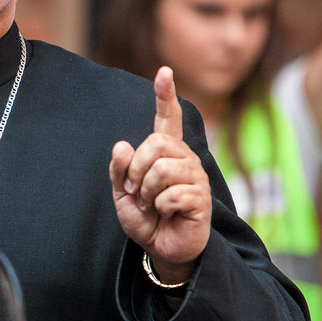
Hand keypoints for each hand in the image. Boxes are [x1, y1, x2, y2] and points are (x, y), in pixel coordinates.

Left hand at [109, 67, 211, 283]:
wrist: (162, 248)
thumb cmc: (146, 218)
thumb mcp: (123, 193)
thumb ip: (119, 170)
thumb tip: (122, 146)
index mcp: (165, 152)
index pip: (168, 118)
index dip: (165, 95)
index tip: (164, 72)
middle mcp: (184, 158)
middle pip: (156, 143)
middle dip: (137, 169)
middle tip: (137, 190)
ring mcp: (195, 176)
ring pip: (163, 168)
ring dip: (148, 191)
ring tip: (151, 204)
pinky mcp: (201, 198)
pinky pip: (172, 193)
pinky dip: (160, 206)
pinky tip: (165, 213)